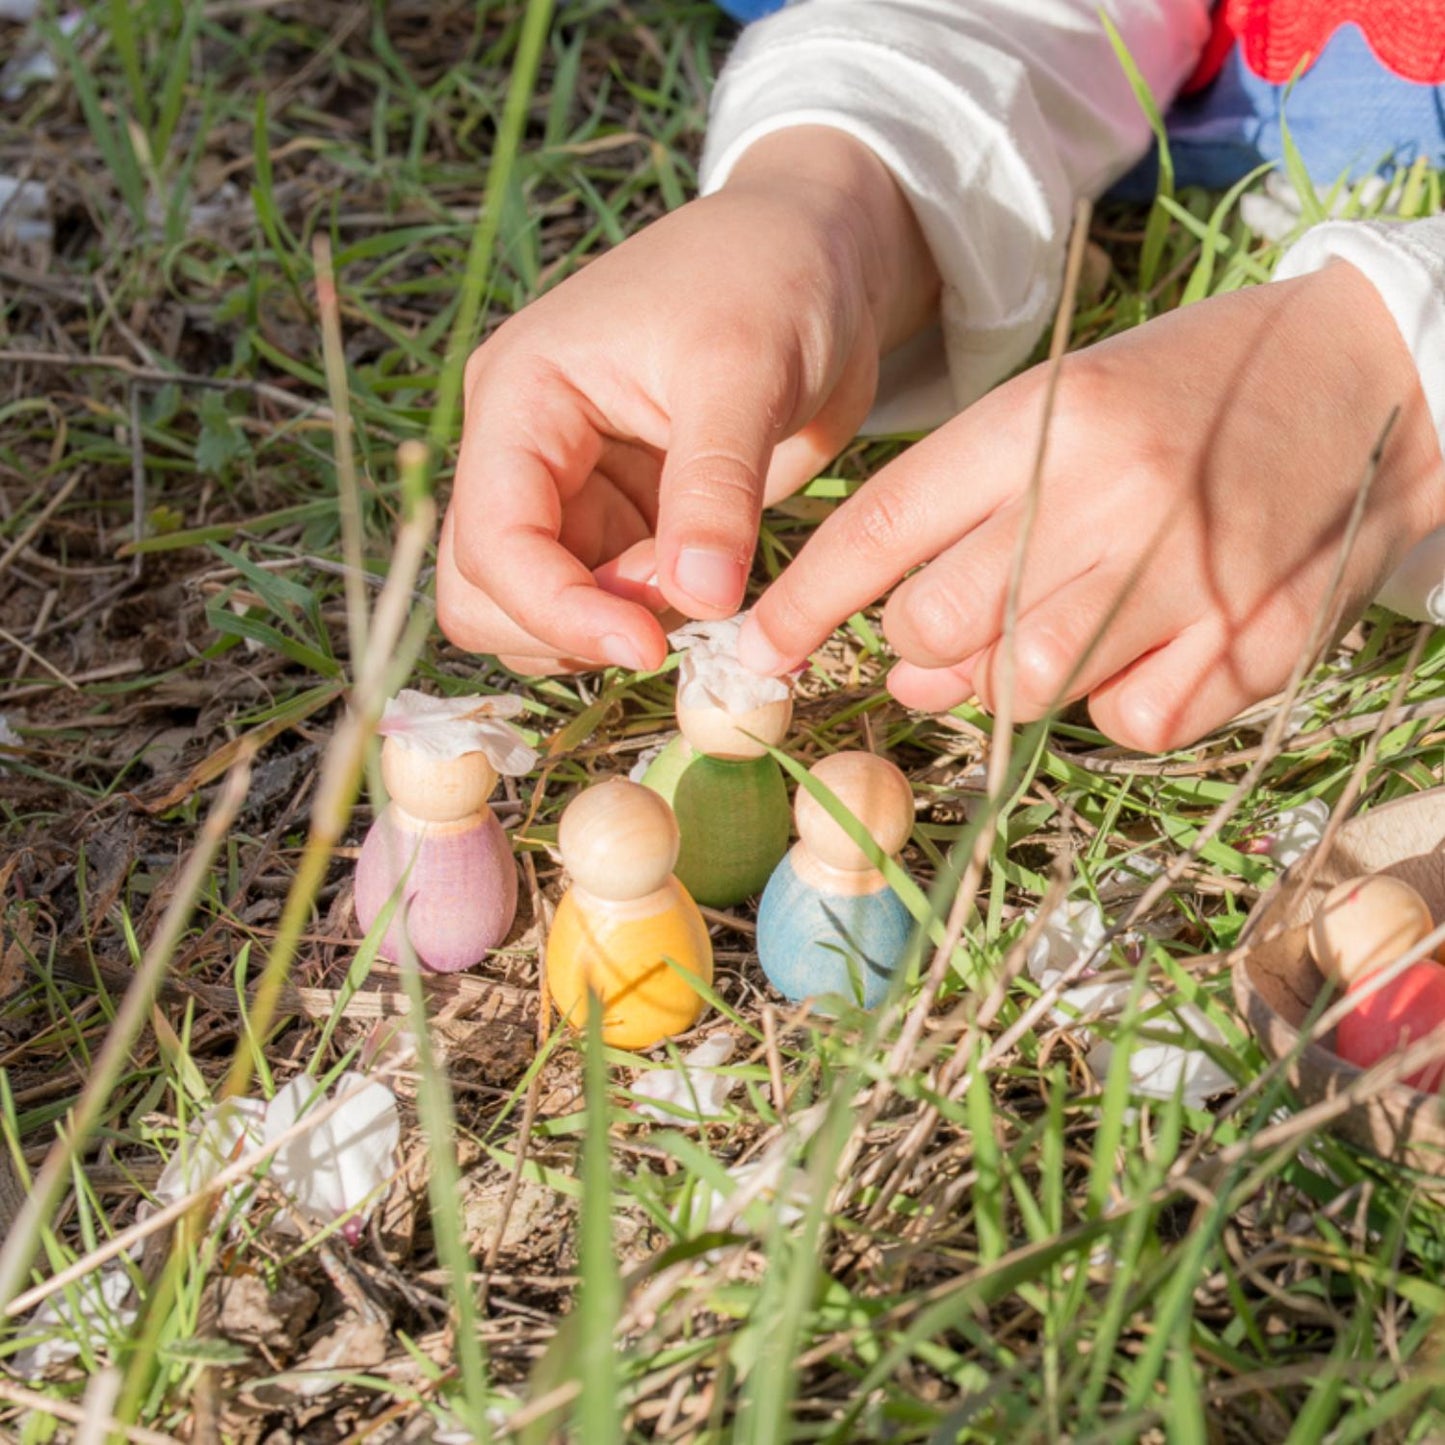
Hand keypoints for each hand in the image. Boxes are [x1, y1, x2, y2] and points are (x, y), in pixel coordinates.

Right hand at [437, 127, 938, 674]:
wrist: (815, 258)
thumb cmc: (769, 279)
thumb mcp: (745, 371)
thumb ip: (714, 489)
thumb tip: (699, 601)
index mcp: (521, 397)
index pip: (492, 540)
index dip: (557, 610)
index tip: (649, 645)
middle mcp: (523, 452)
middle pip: (483, 593)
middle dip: (572, 625)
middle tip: (681, 593)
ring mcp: (566, 493)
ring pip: (533, 613)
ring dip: (606, 630)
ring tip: (698, 576)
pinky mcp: (616, 522)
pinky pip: (600, 605)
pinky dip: (644, 621)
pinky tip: (705, 581)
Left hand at [738, 261, 1444, 749]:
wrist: (1373, 373)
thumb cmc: (1188, 396)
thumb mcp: (1063, 408)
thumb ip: (969, 517)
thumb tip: (901, 661)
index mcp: (1042, 419)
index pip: (879, 530)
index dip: (803, 604)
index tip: (755, 653)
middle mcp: (1104, 493)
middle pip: (934, 628)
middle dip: (920, 648)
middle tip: (951, 631)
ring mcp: (1182, 573)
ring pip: (1018, 690)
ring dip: (1012, 680)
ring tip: (1055, 627)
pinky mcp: (1250, 640)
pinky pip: (1124, 724)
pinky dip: (1116, 704)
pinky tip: (1149, 644)